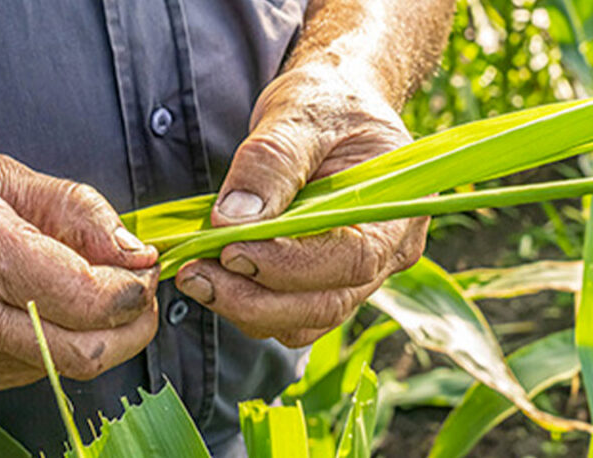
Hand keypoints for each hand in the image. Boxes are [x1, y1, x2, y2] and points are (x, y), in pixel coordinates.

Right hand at [0, 154, 158, 397]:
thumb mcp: (0, 175)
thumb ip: (77, 211)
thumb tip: (136, 252)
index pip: (85, 298)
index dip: (133, 292)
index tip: (144, 271)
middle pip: (85, 352)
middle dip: (131, 327)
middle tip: (135, 292)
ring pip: (64, 366)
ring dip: (93, 334)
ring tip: (78, 289)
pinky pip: (33, 371)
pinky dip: (53, 342)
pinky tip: (32, 307)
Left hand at [175, 66, 428, 346]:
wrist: (333, 105)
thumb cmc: (327, 103)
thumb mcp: (297, 115)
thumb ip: (269, 164)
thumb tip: (232, 220)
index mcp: (397, 208)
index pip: (351, 259)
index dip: (289, 265)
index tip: (230, 249)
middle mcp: (389, 253)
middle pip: (327, 304)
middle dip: (256, 299)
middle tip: (195, 274)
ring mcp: (358, 275)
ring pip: (305, 319)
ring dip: (246, 308)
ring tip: (195, 275)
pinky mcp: (324, 282)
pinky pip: (290, 314)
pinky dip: (248, 304)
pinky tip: (212, 276)